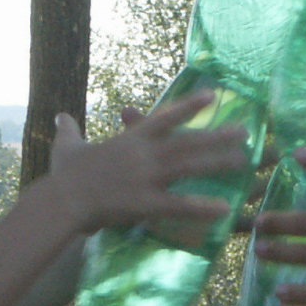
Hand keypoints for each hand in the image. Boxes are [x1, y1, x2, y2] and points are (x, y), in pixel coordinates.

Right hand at [43, 93, 247, 233]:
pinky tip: (224, 209)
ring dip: (219, 163)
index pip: (165, 116)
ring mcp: (146, 177)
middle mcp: (143, 154)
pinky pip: (179, 205)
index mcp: (130, 139)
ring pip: (190, 166)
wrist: (61, 199)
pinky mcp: (145, 202)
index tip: (212, 96)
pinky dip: (202, 207)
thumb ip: (68, 130)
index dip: (190, 105)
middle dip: (218, 135)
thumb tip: (59, 116)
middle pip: (187, 140)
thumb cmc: (63, 175)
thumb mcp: (66, 147)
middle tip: (245, 132)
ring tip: (244, 162)